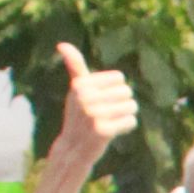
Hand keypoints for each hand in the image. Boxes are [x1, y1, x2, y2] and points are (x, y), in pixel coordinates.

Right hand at [41, 43, 135, 188]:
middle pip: (127, 92)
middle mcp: (84, 98)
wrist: (73, 148)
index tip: (101, 99)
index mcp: (80, 84)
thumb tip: (62, 44)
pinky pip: (131, 121)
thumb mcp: (75, 89)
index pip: (120, 78)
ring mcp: (93, 115)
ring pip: (132, 106)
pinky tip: (112, 131)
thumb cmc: (78, 114)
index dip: (115, 89)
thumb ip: (74, 66)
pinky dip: (126, 126)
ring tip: (110, 121)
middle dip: (122, 103)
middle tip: (106, 113)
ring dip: (125, 115)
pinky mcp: (103, 131)